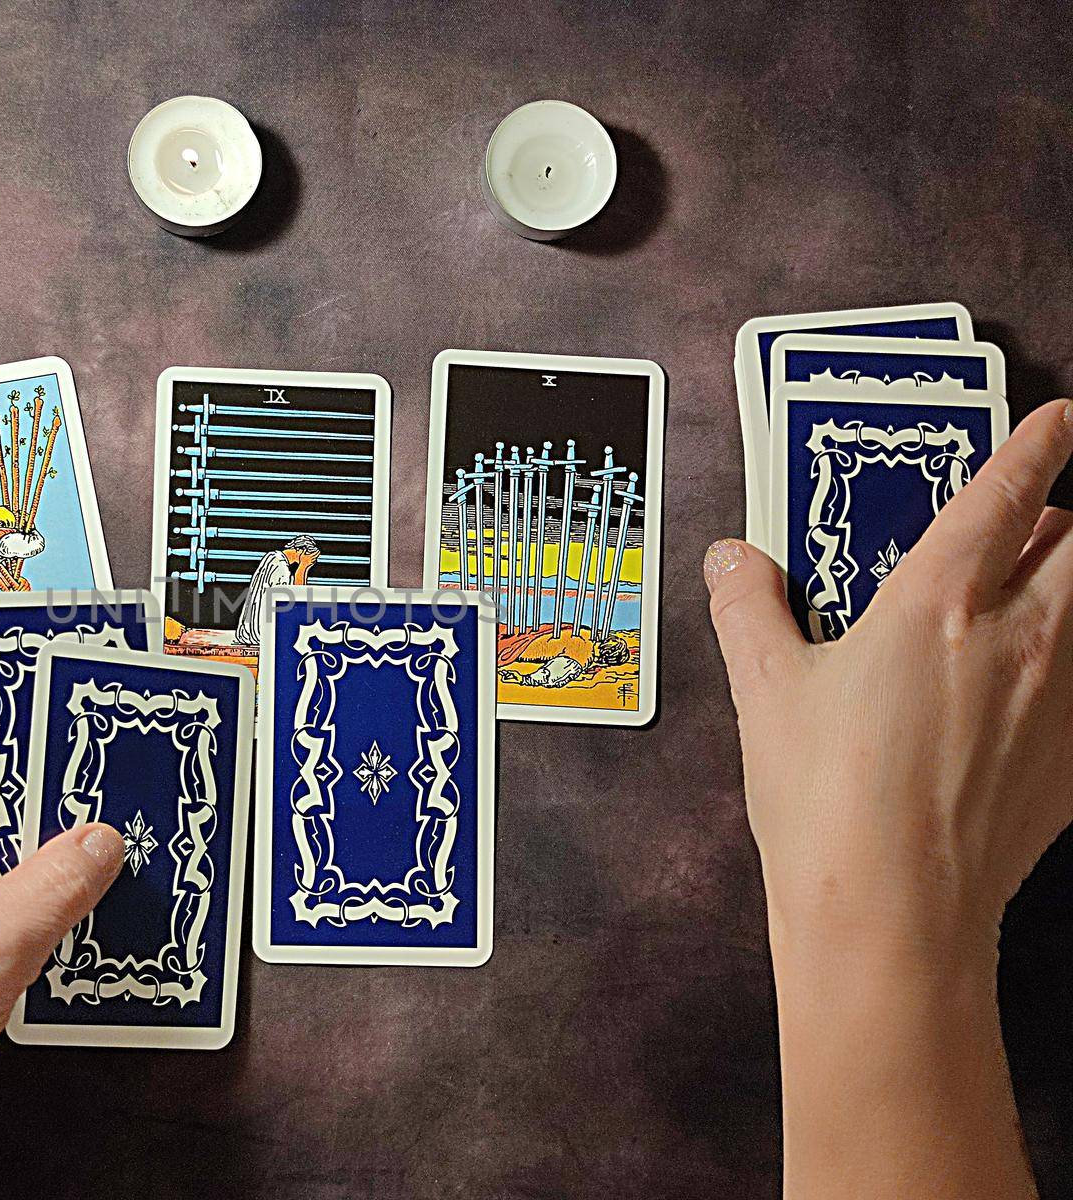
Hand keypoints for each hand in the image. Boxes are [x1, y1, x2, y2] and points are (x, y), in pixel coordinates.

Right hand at [705, 398, 1072, 1197]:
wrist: (892, 913)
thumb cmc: (824, 796)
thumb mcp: (764, 691)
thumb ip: (748, 608)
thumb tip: (731, 558)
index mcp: (936, 604)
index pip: (1006, 496)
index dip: (1038, 445)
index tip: (1060, 417)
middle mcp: (1018, 638)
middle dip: (1064, 517)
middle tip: (1030, 523)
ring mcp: (1061, 701)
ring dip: (1070, 587)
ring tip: (1030, 602)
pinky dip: (1070, 668)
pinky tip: (1029, 697)